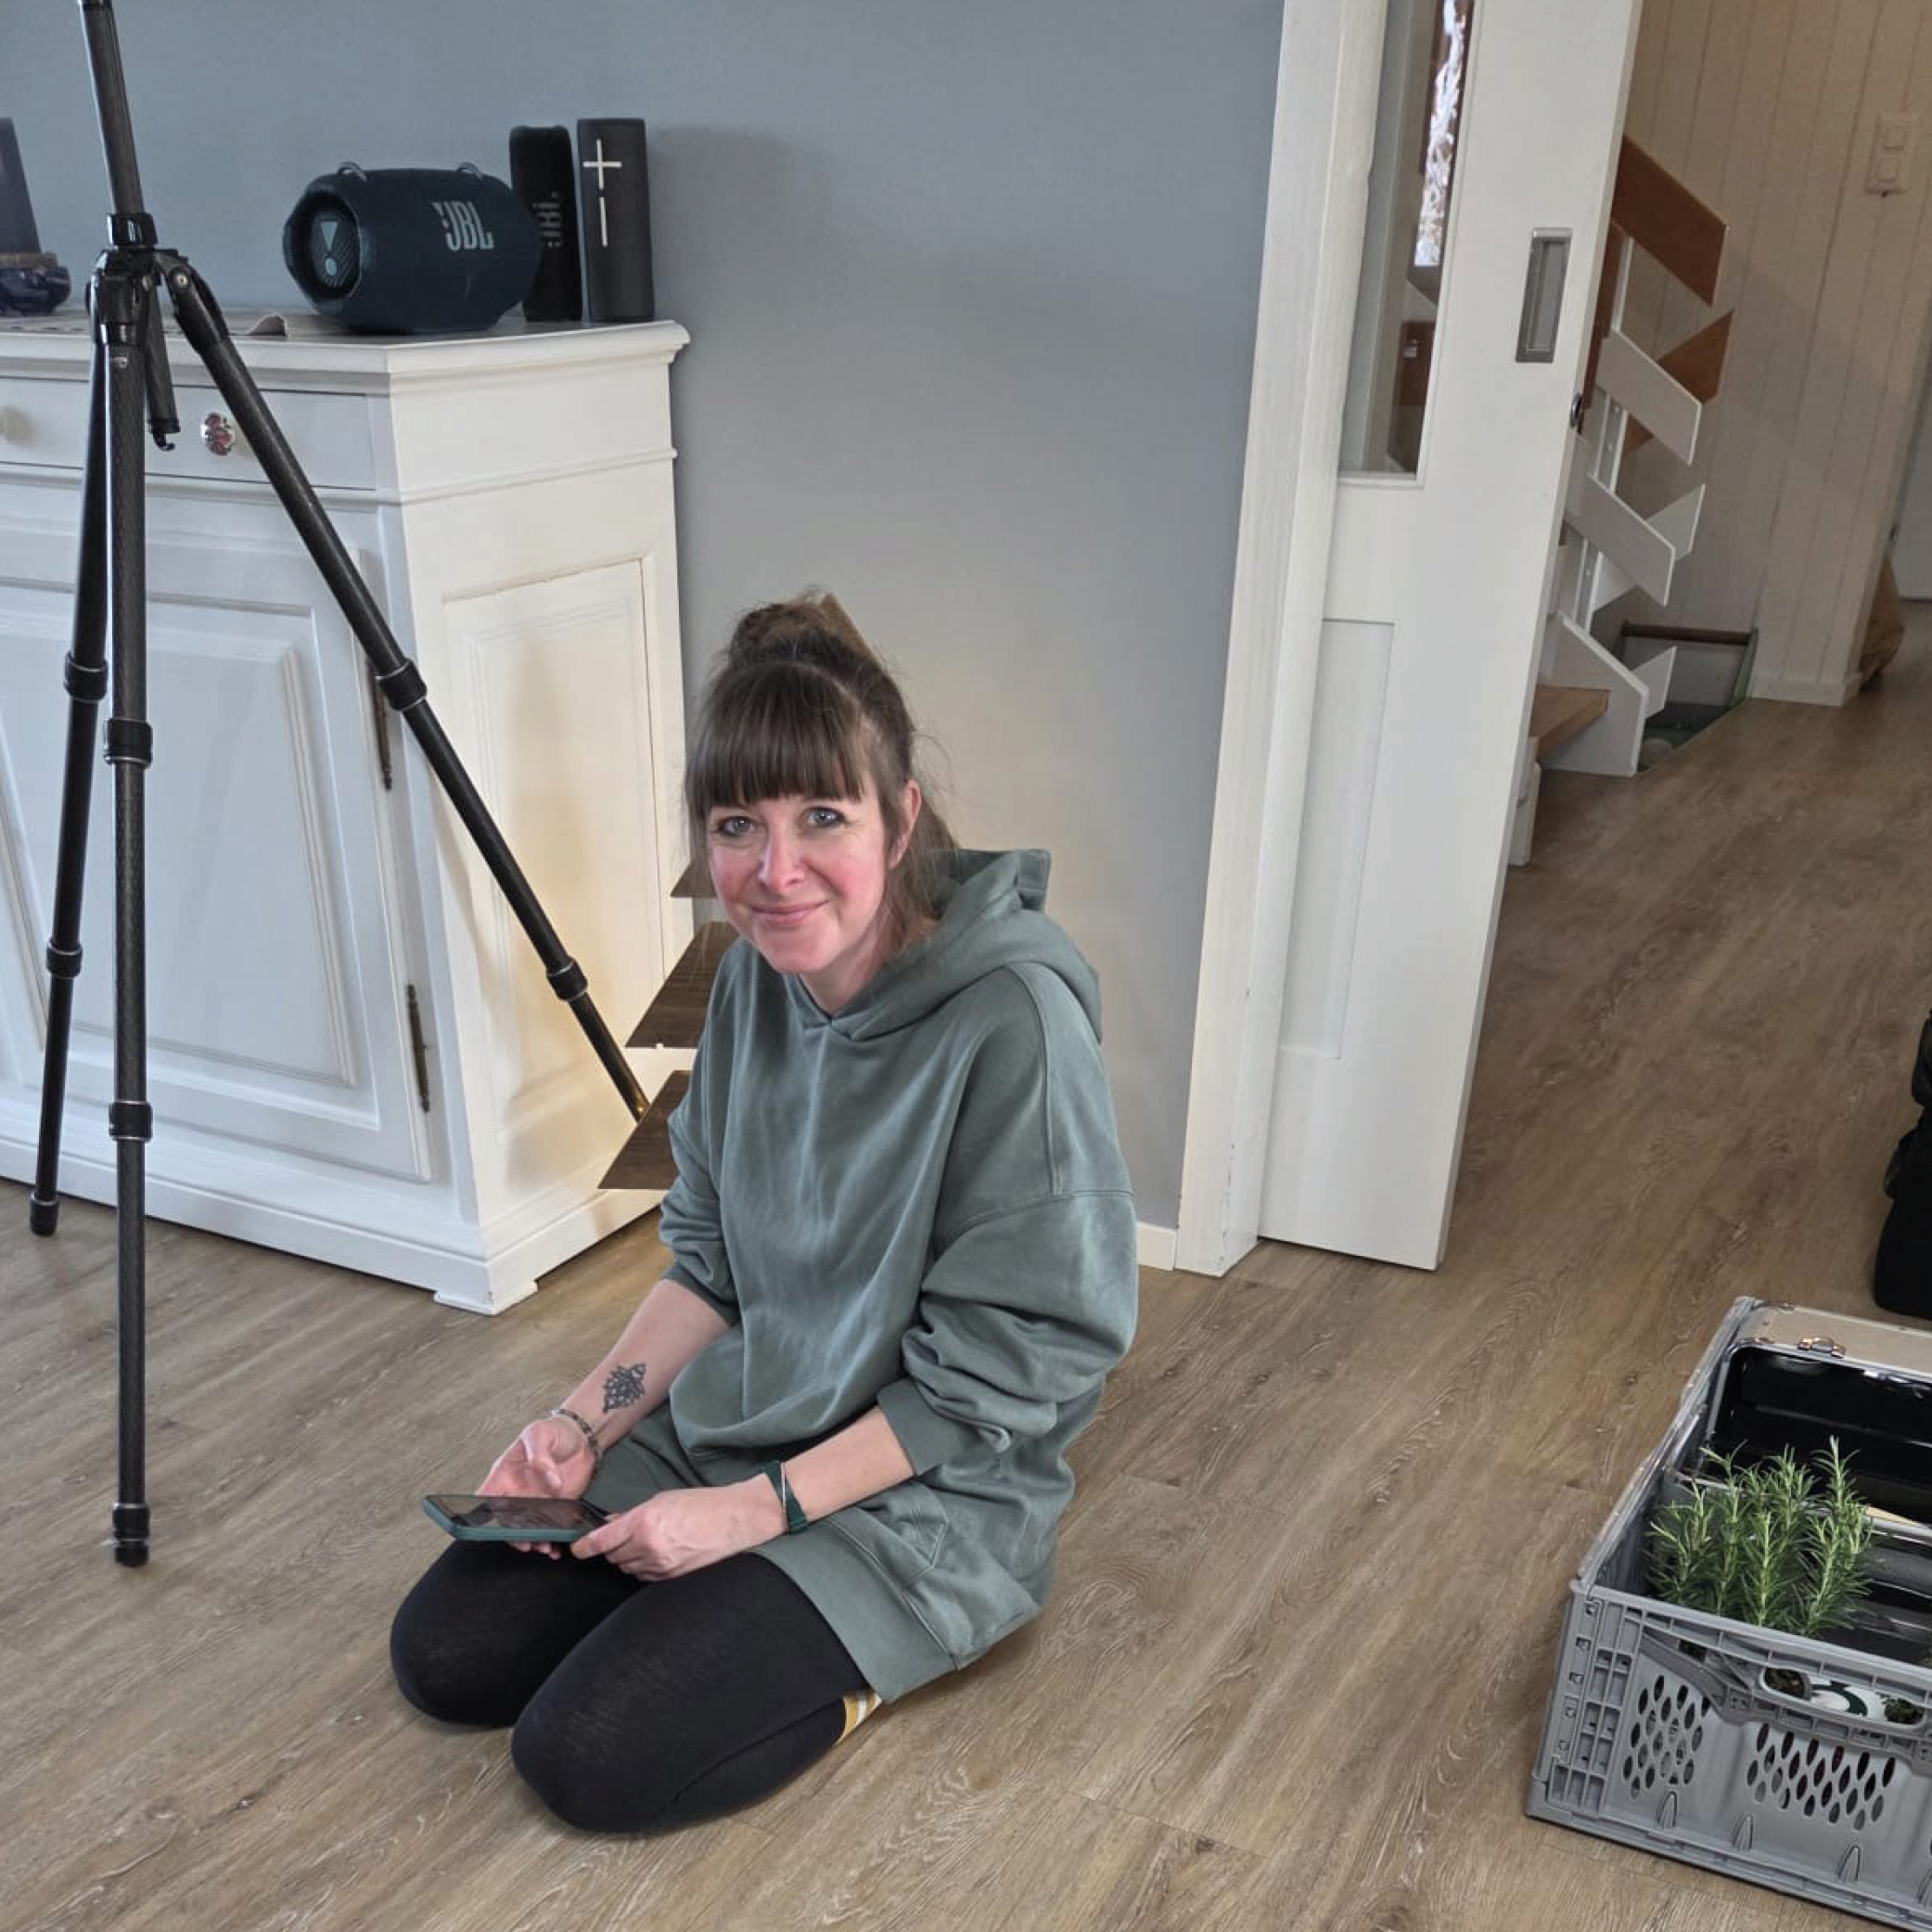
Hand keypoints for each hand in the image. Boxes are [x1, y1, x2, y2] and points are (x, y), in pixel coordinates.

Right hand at [480, 1415, 597, 1558]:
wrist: (583, 1436)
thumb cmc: (555, 1430)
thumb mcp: (540, 1433)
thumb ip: (539, 1455)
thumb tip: (547, 1477)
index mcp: (506, 1474)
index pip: (487, 1499)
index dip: (486, 1515)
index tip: (497, 1526)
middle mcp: (518, 1492)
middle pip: (507, 1521)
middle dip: (514, 1535)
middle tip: (526, 1542)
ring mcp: (537, 1501)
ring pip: (528, 1529)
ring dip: (534, 1541)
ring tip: (544, 1546)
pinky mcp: (556, 1507)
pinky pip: (550, 1528)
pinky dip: (553, 1539)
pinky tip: (557, 1545)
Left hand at [574, 1479, 784, 1579]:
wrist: (734, 1520)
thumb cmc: (701, 1504)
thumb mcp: (662, 1500)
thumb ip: (632, 1515)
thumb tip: (609, 1525)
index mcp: (644, 1522)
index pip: (602, 1541)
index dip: (584, 1547)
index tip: (576, 1548)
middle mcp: (648, 1546)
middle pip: (612, 1556)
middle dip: (612, 1547)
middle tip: (623, 1536)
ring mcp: (659, 1565)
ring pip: (626, 1567)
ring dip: (628, 1557)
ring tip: (646, 1543)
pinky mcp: (670, 1578)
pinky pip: (643, 1576)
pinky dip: (643, 1567)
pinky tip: (657, 1554)